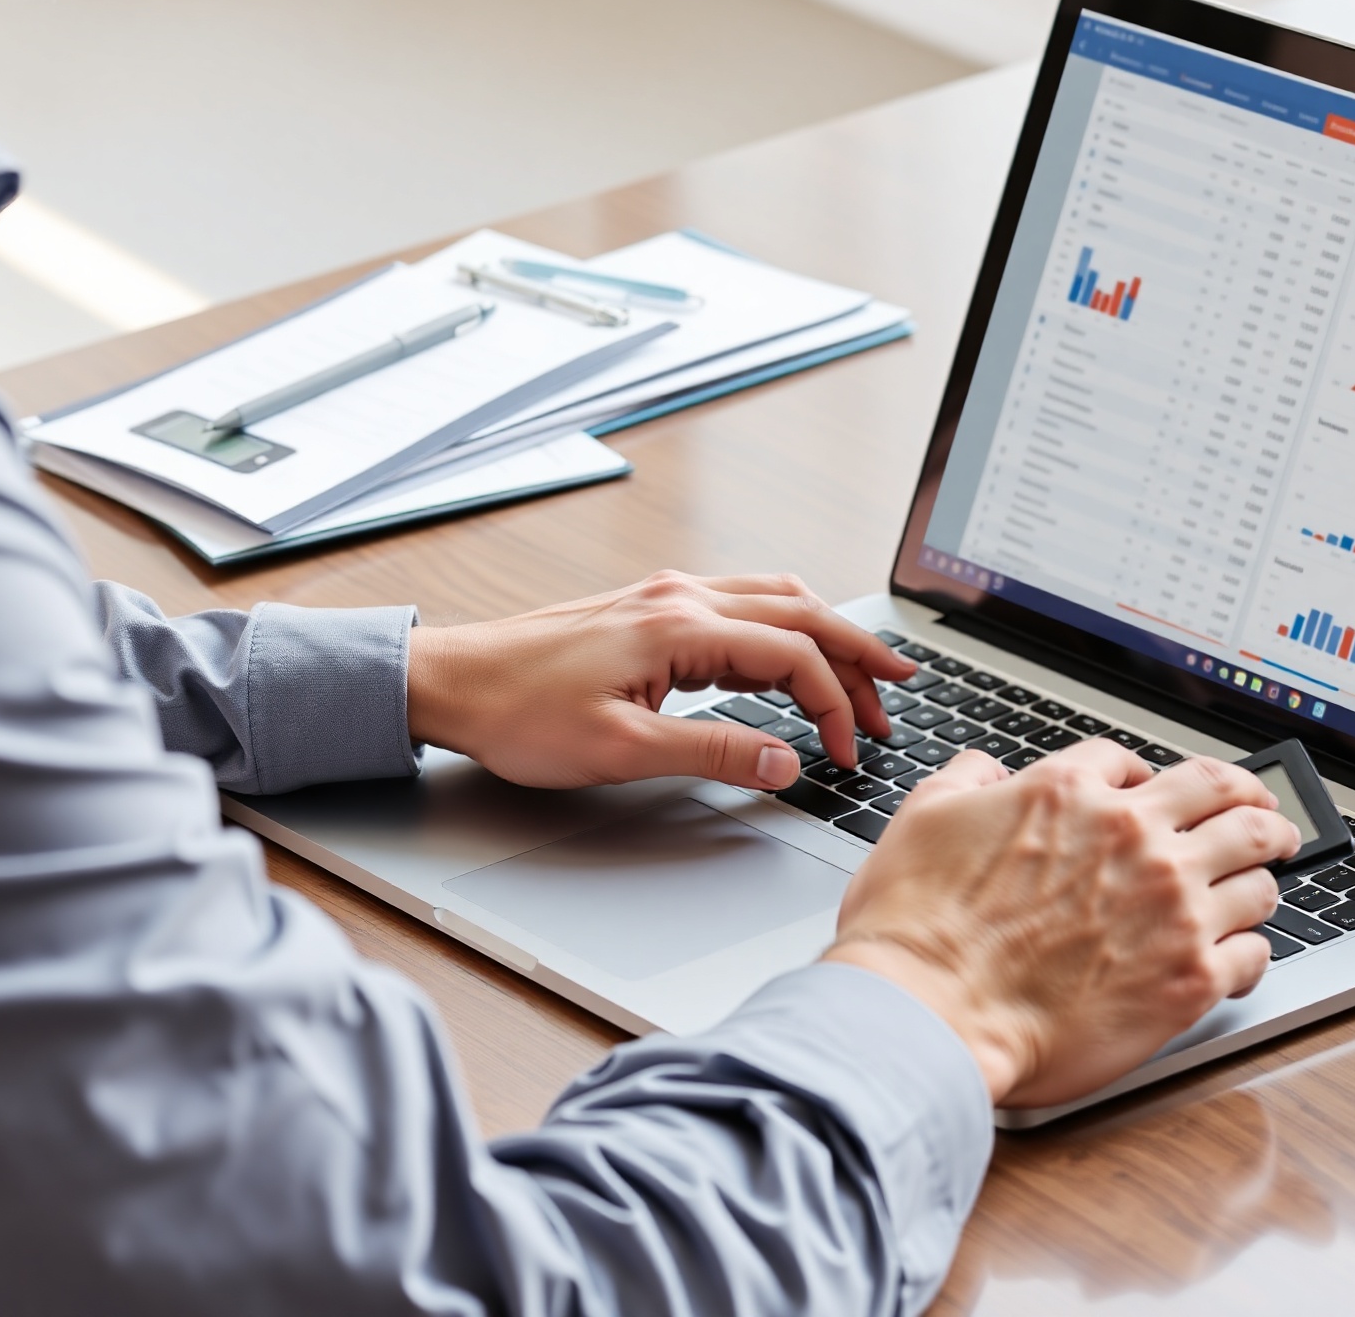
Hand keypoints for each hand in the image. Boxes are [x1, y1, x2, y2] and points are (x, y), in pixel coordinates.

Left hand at [406, 569, 912, 789]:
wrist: (454, 681)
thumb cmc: (521, 713)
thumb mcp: (620, 751)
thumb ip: (713, 752)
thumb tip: (787, 759)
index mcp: (680, 625)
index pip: (792, 654)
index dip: (835, 703)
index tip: (849, 751)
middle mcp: (681, 596)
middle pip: (799, 612)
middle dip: (857, 654)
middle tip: (900, 694)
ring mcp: (666, 596)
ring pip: (775, 598)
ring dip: (826, 634)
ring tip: (865, 672)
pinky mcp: (651, 608)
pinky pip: (742, 604)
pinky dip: (785, 625)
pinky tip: (790, 652)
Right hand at [823, 743, 1297, 1107]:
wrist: (932, 1014)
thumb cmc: (919, 927)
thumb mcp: (924, 815)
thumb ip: (967, 779)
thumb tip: (986, 770)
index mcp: (1070, 792)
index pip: (1133, 762)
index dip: (1145, 775)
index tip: (1155, 792)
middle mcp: (1134, 838)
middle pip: (1229, 798)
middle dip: (1254, 803)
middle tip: (1266, 816)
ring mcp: (1171, 907)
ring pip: (1258, 873)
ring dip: (1260, 876)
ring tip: (1260, 885)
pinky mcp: (1190, 979)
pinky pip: (1255, 953)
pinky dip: (1250, 950)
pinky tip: (1237, 954)